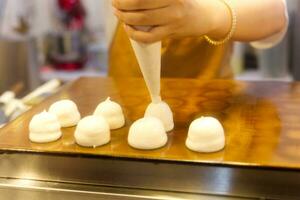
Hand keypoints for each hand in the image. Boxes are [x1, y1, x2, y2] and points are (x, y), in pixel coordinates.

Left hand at [112, 0, 230, 42]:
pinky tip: (128, 29)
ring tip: (118, 14)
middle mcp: (174, 3)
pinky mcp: (171, 33)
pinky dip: (134, 34)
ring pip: (142, 20)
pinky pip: (148, 37)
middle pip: (139, 4)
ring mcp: (173, 20)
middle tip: (115, 4)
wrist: (205, 16)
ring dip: (125, 18)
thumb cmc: (184, 1)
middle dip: (122, 5)